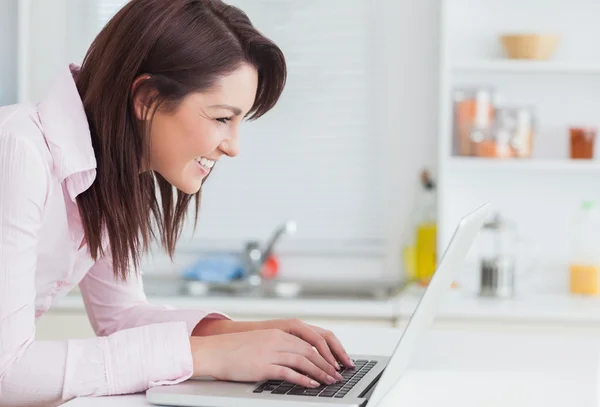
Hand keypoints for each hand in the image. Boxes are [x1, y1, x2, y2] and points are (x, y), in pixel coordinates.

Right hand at [190, 329, 343, 387]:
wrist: (214, 351)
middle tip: (337, 375)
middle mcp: (276, 340)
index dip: (324, 353)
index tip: (334, 362)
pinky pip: (289, 373)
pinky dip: (303, 379)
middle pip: (310, 351)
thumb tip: (297, 358)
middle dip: (326, 364)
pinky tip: (312, 385)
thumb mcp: (260, 342)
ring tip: (330, 381)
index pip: (308, 341)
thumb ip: (279, 346)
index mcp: (277, 332)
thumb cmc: (234, 350)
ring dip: (320, 372)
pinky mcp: (263, 366)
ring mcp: (270, 352)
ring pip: (303, 361)